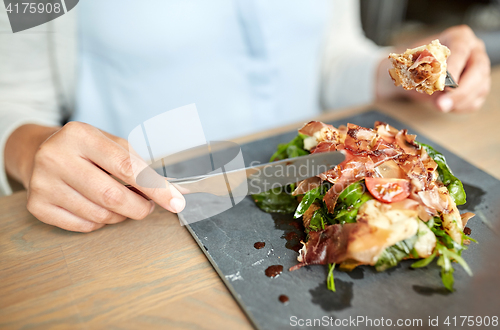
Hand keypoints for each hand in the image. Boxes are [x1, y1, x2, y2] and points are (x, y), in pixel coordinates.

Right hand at [5, 122, 184, 231]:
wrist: (36, 152)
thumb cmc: (83, 149)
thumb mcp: (110, 144)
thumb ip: (138, 164)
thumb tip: (169, 190)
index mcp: (80, 135)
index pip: (127, 167)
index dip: (156, 188)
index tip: (175, 202)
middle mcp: (56, 157)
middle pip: (112, 196)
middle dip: (140, 207)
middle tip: (148, 206)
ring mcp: (43, 183)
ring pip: (100, 215)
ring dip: (121, 215)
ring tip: (121, 203)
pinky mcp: (37, 205)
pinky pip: (84, 226)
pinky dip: (100, 222)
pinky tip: (97, 207)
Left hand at [377, 25, 490, 112]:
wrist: (415, 71)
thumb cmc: (417, 61)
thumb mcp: (414, 59)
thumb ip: (420, 66)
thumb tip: (424, 78)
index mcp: (460, 38)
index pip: (461, 49)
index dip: (454, 66)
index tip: (444, 83)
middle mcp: (474, 52)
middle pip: (478, 70)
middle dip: (460, 90)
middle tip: (442, 103)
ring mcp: (480, 69)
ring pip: (480, 87)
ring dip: (460, 101)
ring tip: (441, 107)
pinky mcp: (478, 87)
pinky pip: (475, 100)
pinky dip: (461, 106)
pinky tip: (447, 106)